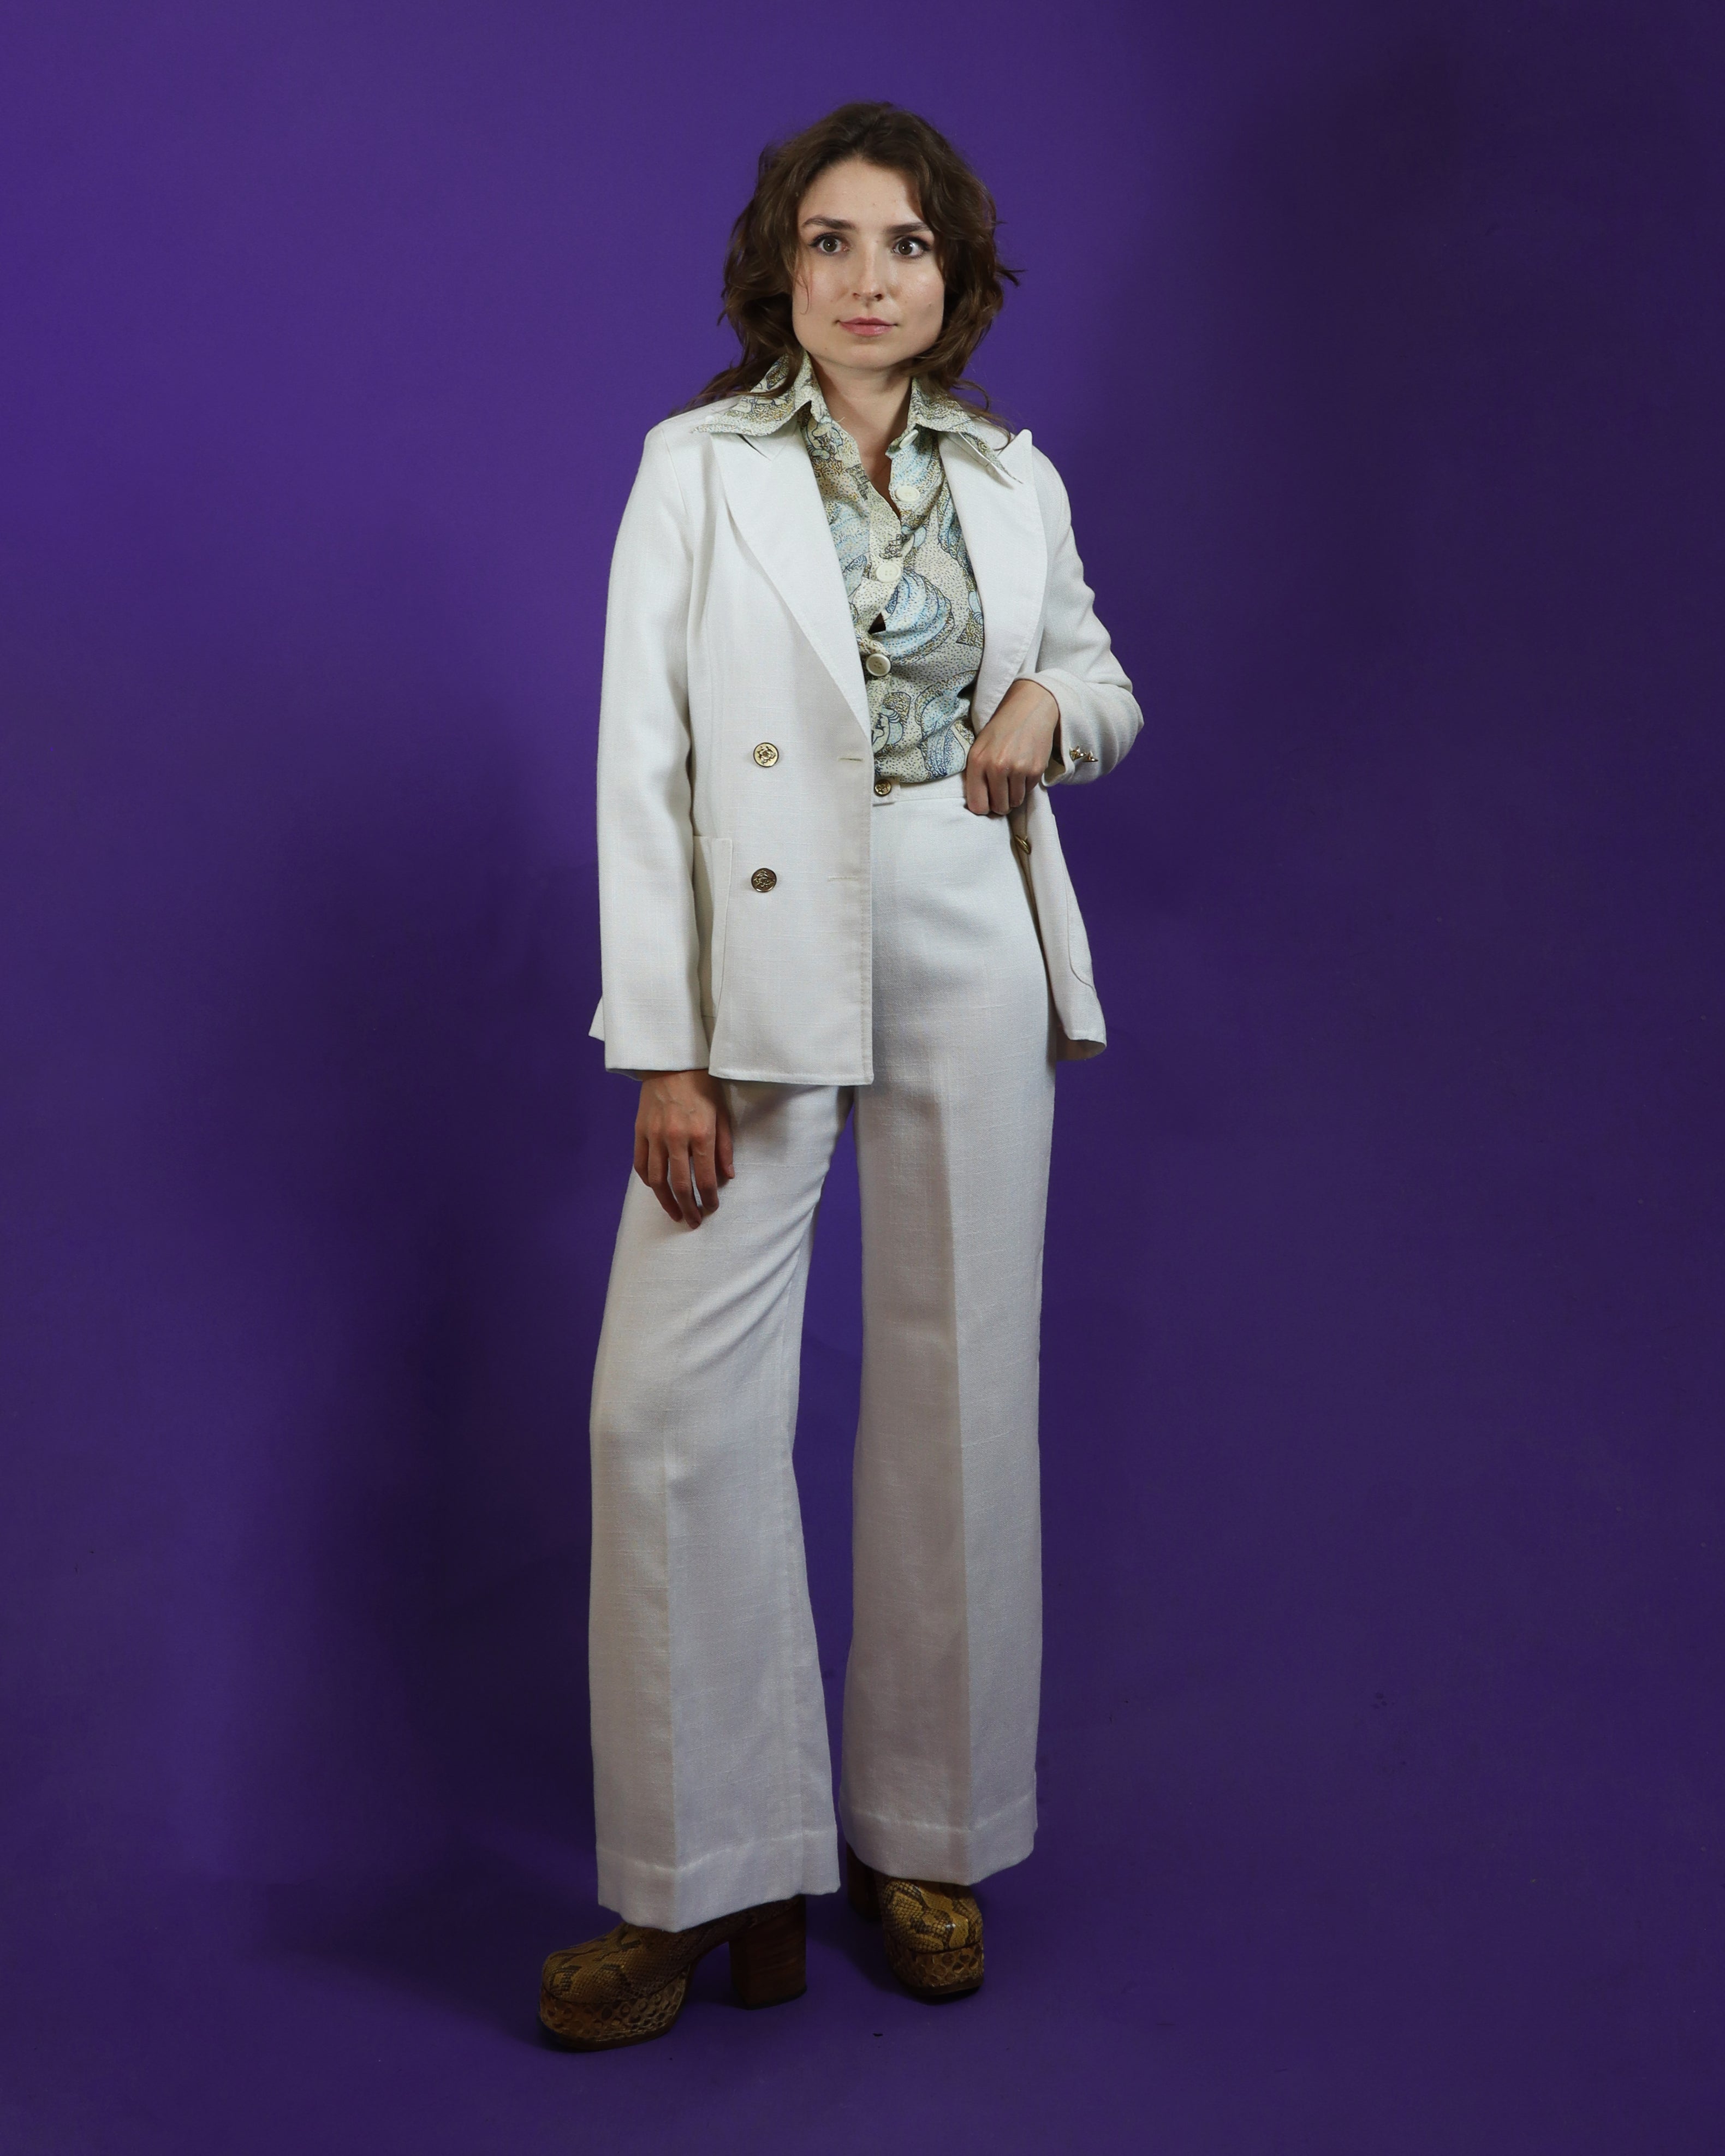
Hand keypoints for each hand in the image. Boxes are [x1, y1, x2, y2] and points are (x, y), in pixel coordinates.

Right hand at [634, 1069, 733, 1226]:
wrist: (672, 1063)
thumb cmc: (703, 1087)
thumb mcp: (722, 1114)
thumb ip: (724, 1148)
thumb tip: (728, 1176)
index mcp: (701, 1133)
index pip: (705, 1178)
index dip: (708, 1199)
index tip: (711, 1209)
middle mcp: (676, 1138)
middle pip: (679, 1185)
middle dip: (688, 1208)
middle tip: (693, 1222)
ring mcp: (654, 1135)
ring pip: (656, 1180)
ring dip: (665, 1202)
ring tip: (674, 1214)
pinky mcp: (639, 1131)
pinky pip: (641, 1164)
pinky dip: (648, 1181)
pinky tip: (657, 1190)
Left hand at [964, 679, 1060, 816]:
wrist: (1030, 708)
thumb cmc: (1001, 730)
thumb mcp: (979, 747)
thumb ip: (976, 775)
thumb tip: (980, 806)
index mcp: (978, 762)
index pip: (977, 806)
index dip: (983, 806)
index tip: (987, 800)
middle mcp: (997, 767)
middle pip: (999, 808)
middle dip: (1000, 803)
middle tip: (1002, 790)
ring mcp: (1018, 769)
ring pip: (1015, 802)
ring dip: (1014, 795)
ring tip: (1012, 777)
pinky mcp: (1036, 770)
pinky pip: (1028, 792)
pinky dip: (1026, 785)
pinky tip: (1024, 767)